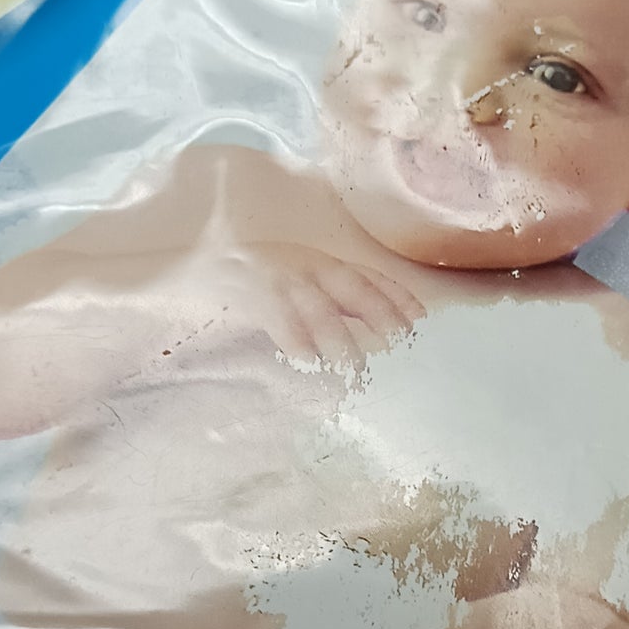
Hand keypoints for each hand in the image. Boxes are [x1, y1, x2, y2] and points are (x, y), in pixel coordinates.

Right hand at [188, 242, 422, 371]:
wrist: (206, 259)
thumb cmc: (263, 277)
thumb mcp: (304, 278)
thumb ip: (337, 300)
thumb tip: (377, 331)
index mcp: (325, 262)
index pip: (370, 277)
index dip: (397, 297)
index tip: (422, 322)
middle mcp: (310, 267)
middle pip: (354, 289)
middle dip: (381, 316)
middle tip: (402, 347)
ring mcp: (283, 280)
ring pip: (320, 310)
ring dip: (341, 340)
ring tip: (357, 369)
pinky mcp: (256, 296)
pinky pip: (281, 321)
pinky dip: (297, 341)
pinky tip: (310, 362)